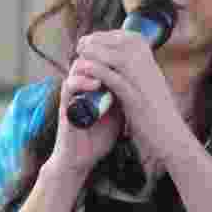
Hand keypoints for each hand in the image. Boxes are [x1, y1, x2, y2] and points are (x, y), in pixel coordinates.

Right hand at [46, 48, 124, 178]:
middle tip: (121, 55)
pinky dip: (82, 82)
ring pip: (78, 67)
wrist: (82, 158)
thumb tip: (145, 81)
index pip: (102, 59)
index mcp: (94, 85)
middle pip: (90, 57)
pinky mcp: (65, 105)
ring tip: (109, 68)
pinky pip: (70, 86)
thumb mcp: (118, 112)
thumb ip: (125, 96)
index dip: (115, 52)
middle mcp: (82, 86)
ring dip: (94, 65)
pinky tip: (96, 84)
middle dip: (104, 53)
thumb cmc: (99, 136)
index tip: (132, 53)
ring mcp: (73, 94)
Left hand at [70, 29, 187, 166]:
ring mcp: (145, 83)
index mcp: (152, 65)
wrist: (169, 137)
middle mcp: (151, 70)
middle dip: (98, 40)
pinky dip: (98, 71)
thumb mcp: (148, 87)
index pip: (130, 38)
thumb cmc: (156, 115)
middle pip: (123, 43)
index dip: (107, 35)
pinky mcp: (136, 100)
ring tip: (79, 54)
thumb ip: (136, 73)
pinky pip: (115, 79)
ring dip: (96, 52)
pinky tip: (84, 68)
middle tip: (80, 45)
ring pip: (118, 57)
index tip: (91, 39)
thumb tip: (118, 61)